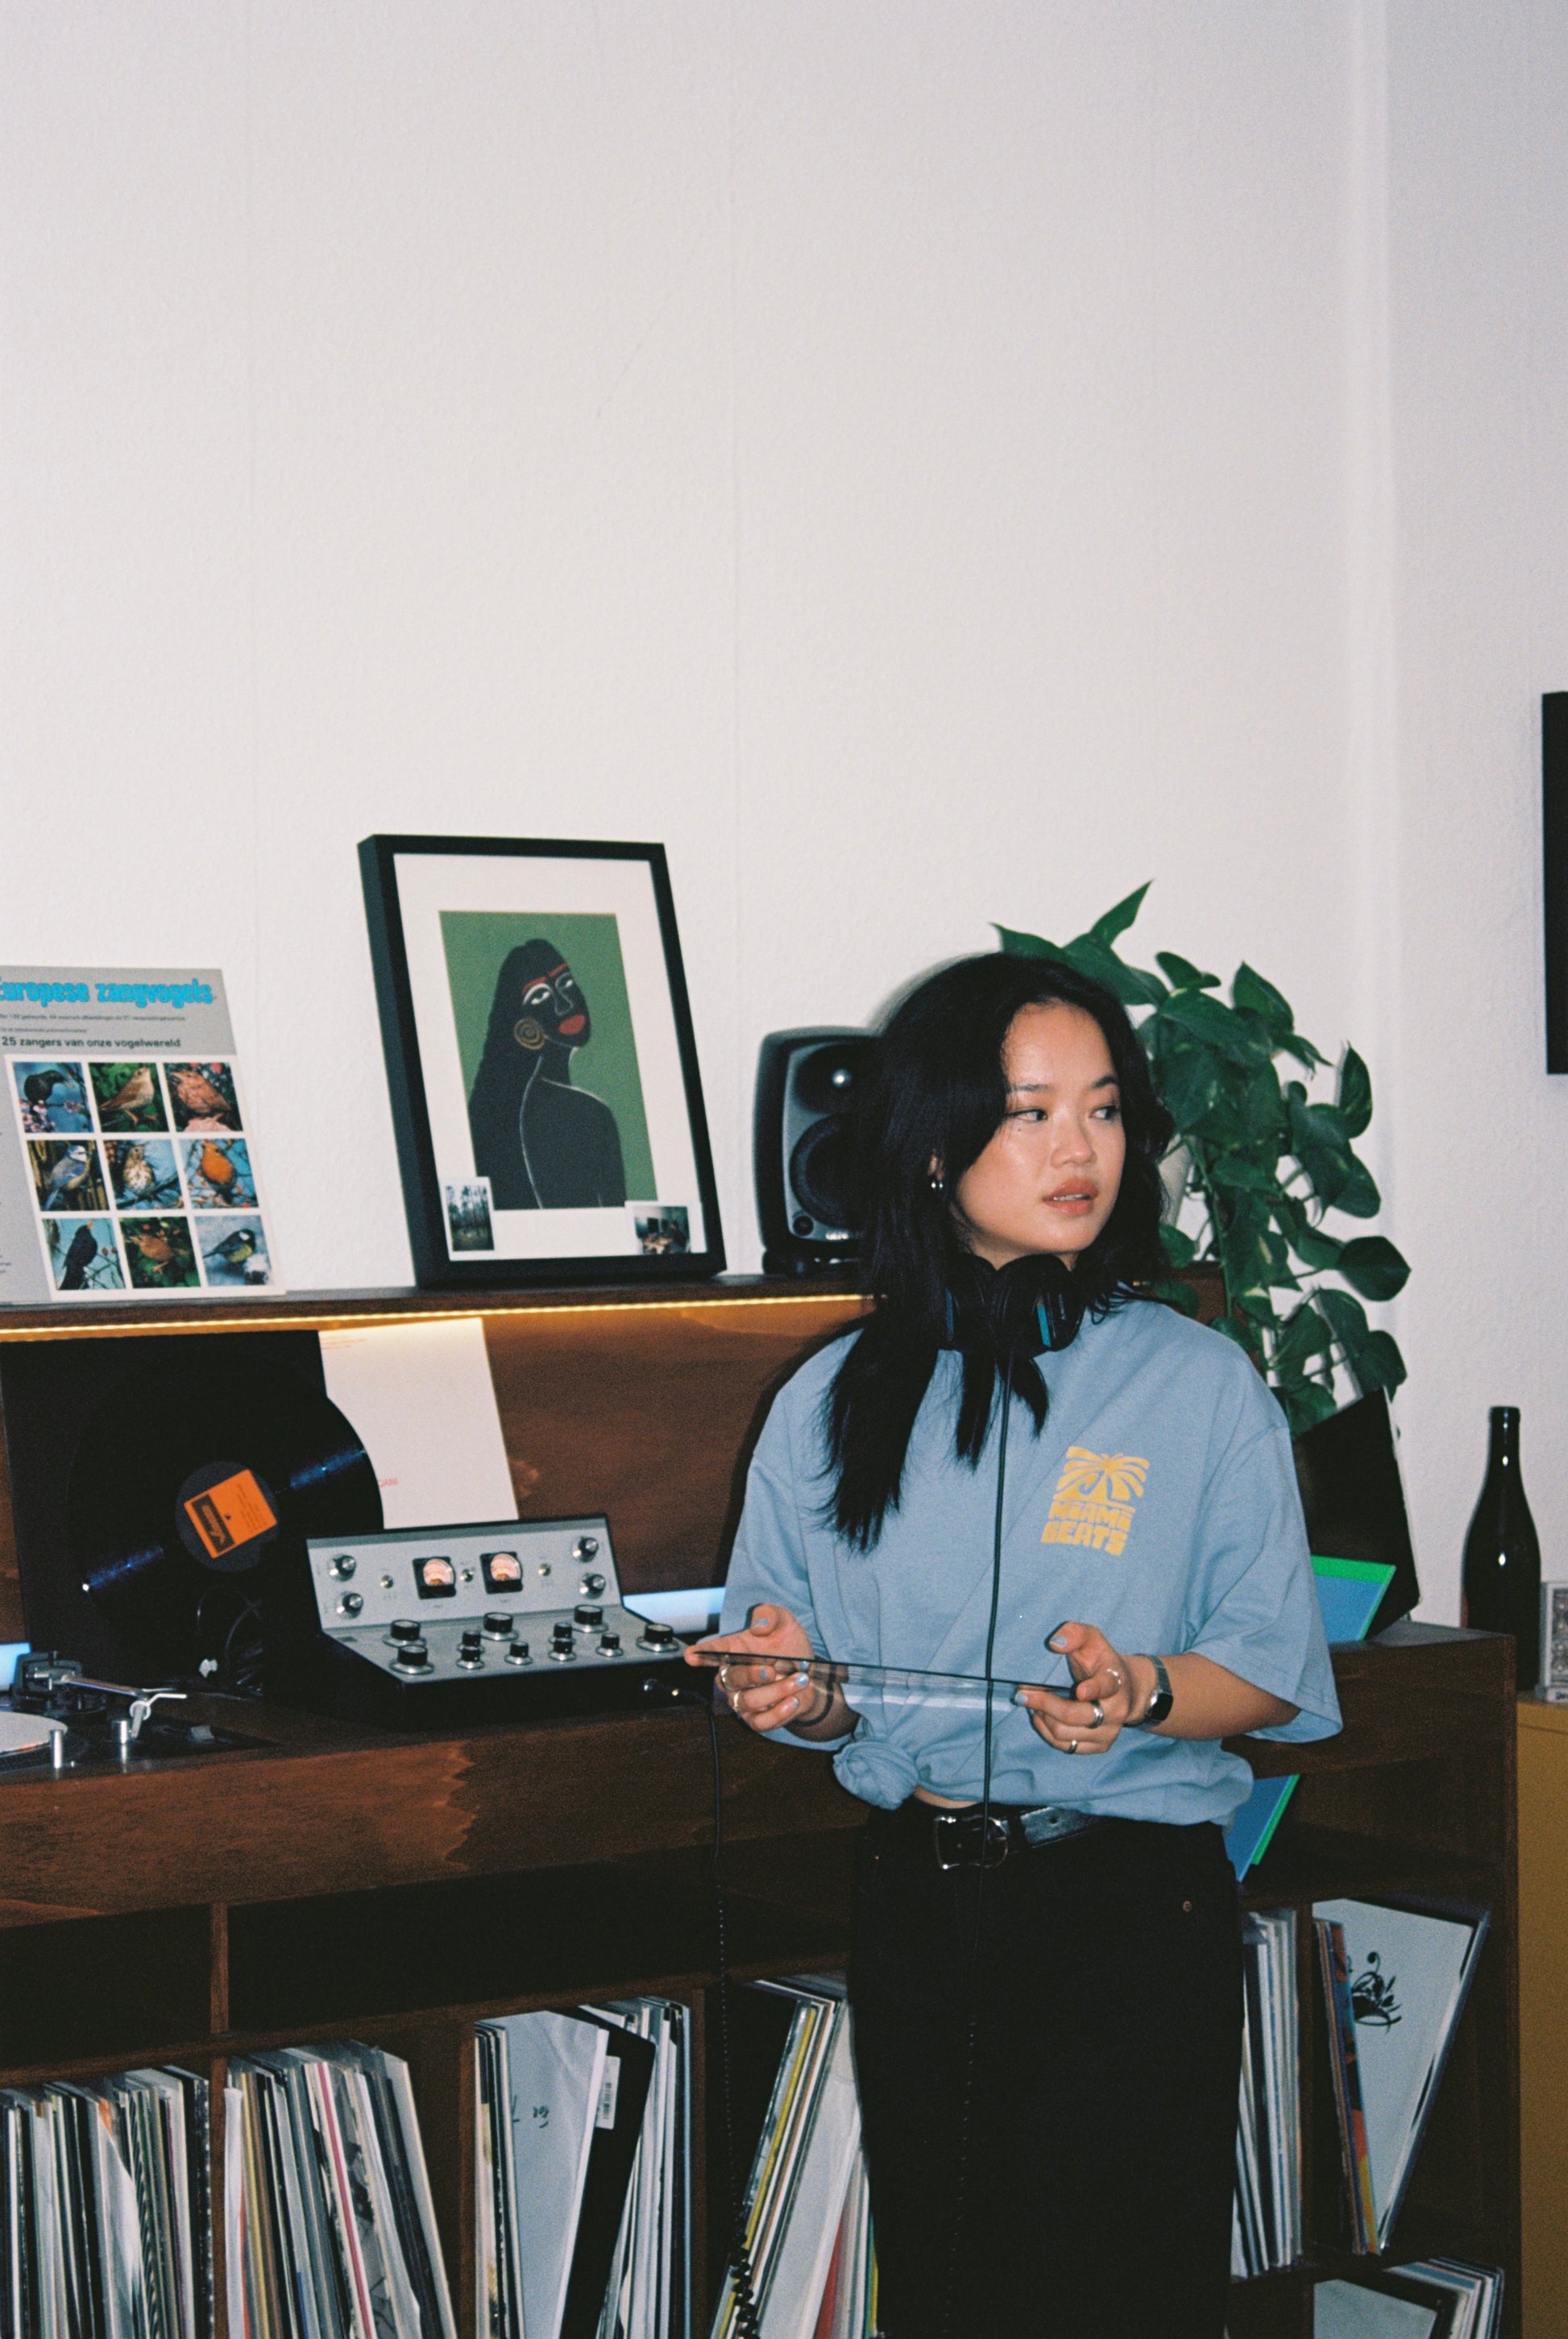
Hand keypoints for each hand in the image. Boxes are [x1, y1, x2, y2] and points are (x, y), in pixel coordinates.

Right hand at [685, 1603, 830, 1735]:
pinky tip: (793, 1701)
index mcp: (732, 1650)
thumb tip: (758, 1627)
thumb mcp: (784, 1622)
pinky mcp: (755, 1720)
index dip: (700, 1654)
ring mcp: (741, 1700)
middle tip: (772, 1669)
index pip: (711, 1652)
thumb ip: (770, 1615)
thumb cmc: (789, 1648)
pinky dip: (778, 1713)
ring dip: (776, 1691)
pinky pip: (759, 1722)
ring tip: (798, 1681)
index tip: (690, 1656)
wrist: (811, 1677)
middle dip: (751, 1674)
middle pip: (728, 1679)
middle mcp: (732, 1677)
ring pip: (747, 1701)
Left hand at [1016, 1621, 1149, 1755]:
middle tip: (1022, 1694)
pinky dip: (1047, 1732)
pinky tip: (1041, 1717)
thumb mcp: (1092, 1639)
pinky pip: (1067, 1747)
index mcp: (1115, 1681)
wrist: (1128, 1689)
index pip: (1106, 1686)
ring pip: (1065, 1734)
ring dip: (1042, 1718)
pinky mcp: (1101, 1746)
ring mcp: (1109, 1732)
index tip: (1080, 1690)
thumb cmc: (1102, 1661)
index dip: (1093, 1689)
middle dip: (1044, 1704)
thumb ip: (1075, 1634)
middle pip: (1074, 1715)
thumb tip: (1055, 1643)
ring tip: (1033, 1704)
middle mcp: (1115, 1710)